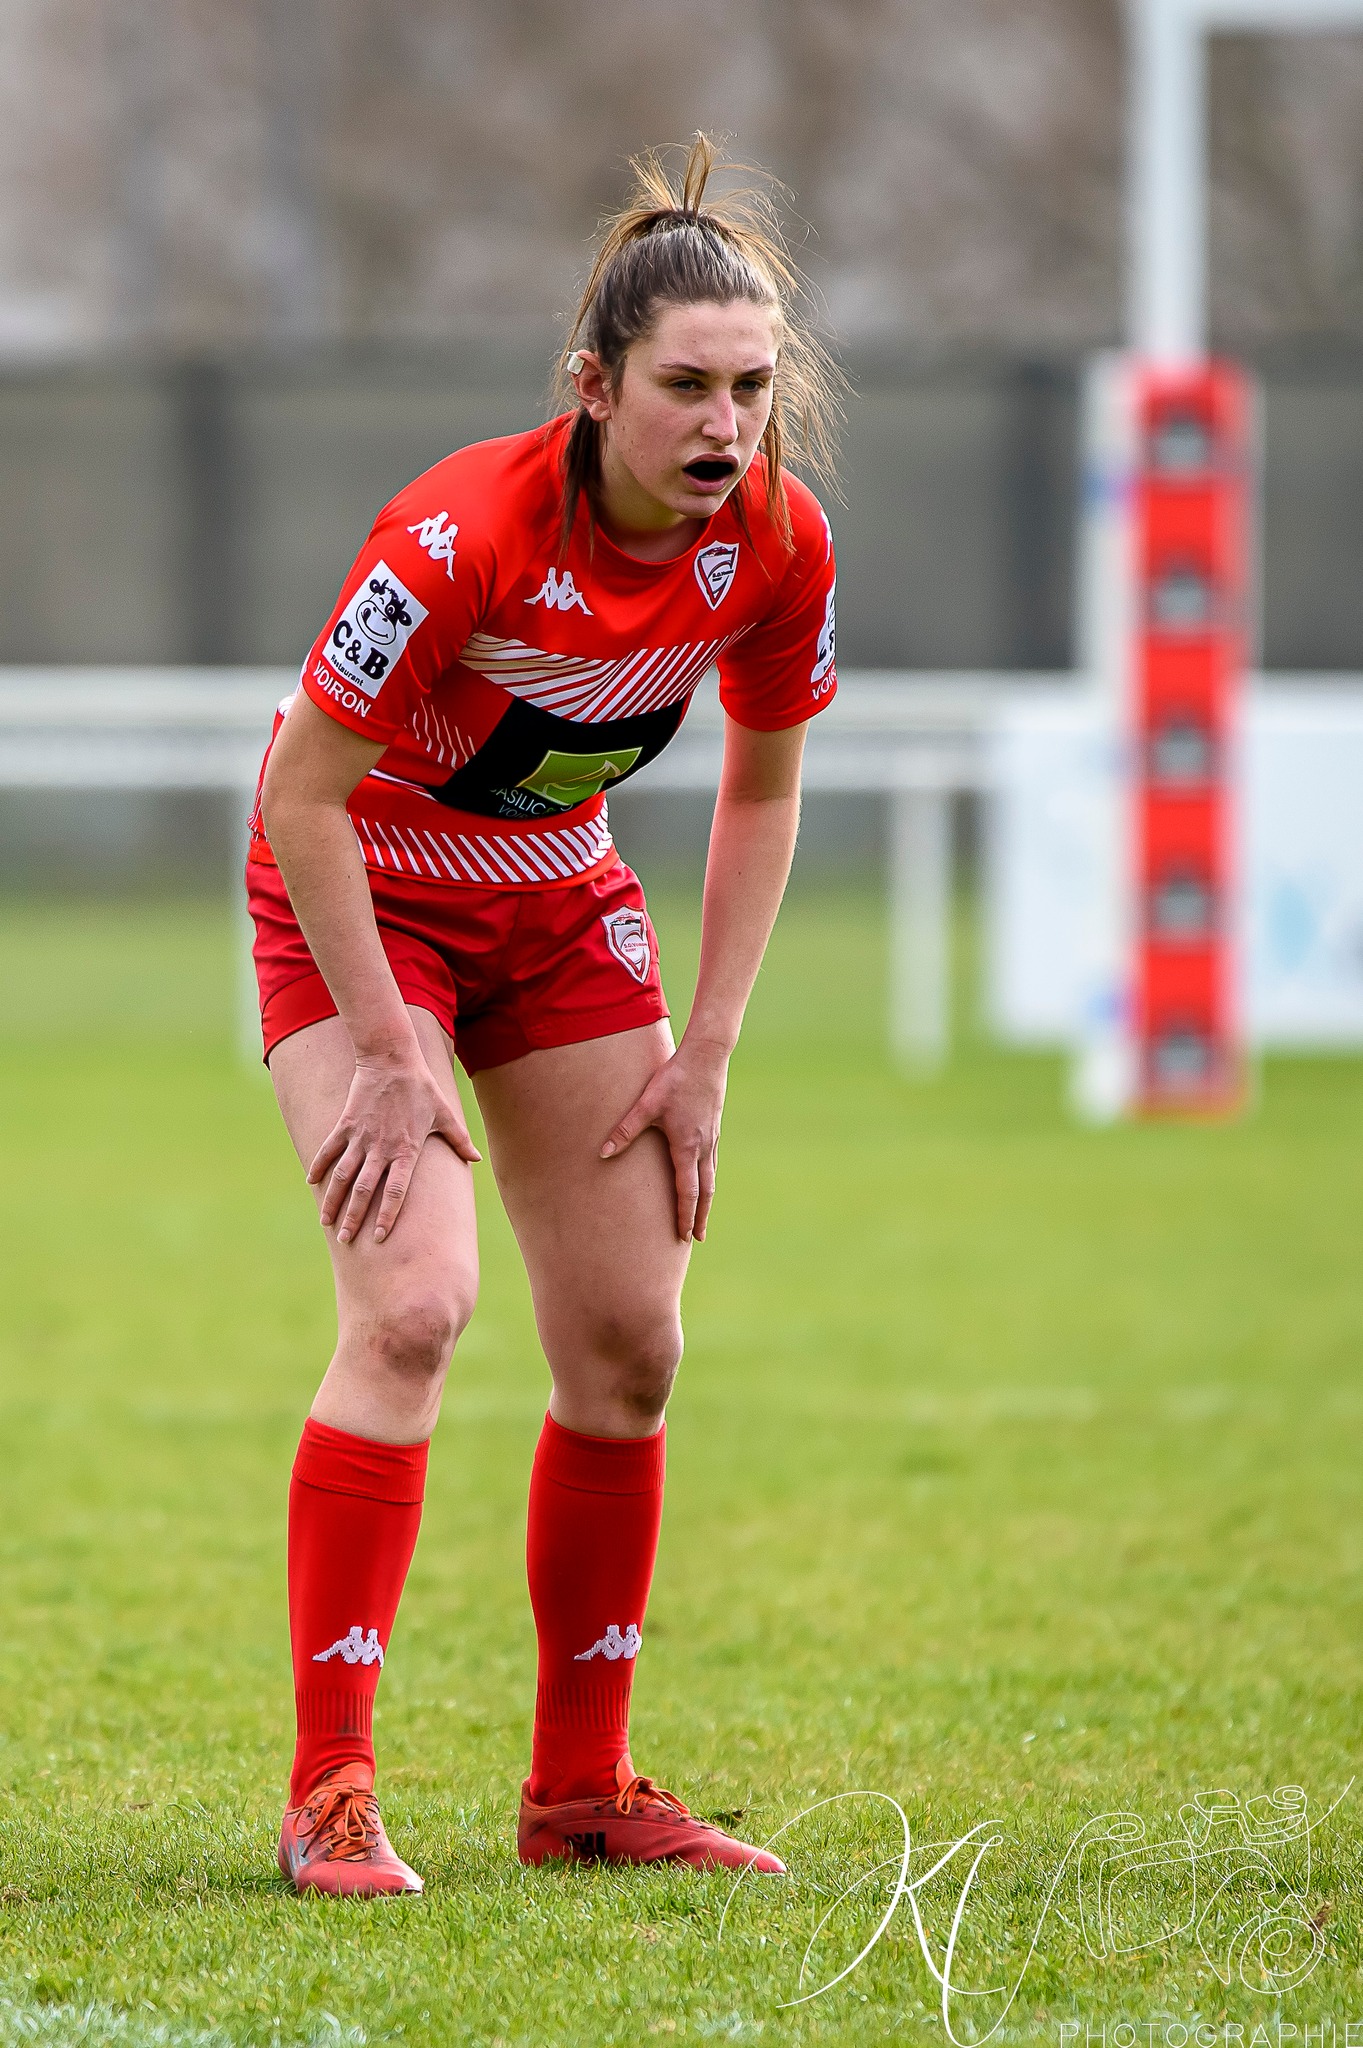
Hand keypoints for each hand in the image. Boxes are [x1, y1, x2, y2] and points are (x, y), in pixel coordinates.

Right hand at [308, 1047, 480, 1244]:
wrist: (392, 1058)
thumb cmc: (421, 1087)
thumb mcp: (445, 1114)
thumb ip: (459, 1140)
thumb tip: (476, 1159)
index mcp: (407, 1151)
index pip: (396, 1192)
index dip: (387, 1215)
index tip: (379, 1237)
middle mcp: (382, 1148)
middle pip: (365, 1191)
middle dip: (354, 1218)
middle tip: (346, 1239)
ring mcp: (361, 1137)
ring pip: (343, 1176)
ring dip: (332, 1200)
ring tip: (325, 1222)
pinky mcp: (345, 1124)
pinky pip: (328, 1149)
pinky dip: (318, 1166)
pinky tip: (311, 1182)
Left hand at [600, 1038, 728, 1242]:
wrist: (707, 1056)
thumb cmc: (675, 1078)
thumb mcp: (647, 1104)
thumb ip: (625, 1129)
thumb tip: (602, 1152)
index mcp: (686, 1146)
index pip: (687, 1191)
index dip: (685, 1215)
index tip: (683, 1236)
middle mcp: (703, 1147)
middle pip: (705, 1191)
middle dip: (700, 1217)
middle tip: (696, 1239)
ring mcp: (712, 1138)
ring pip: (711, 1178)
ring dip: (706, 1201)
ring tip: (701, 1218)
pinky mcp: (713, 1128)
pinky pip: (712, 1162)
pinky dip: (708, 1180)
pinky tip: (702, 1181)